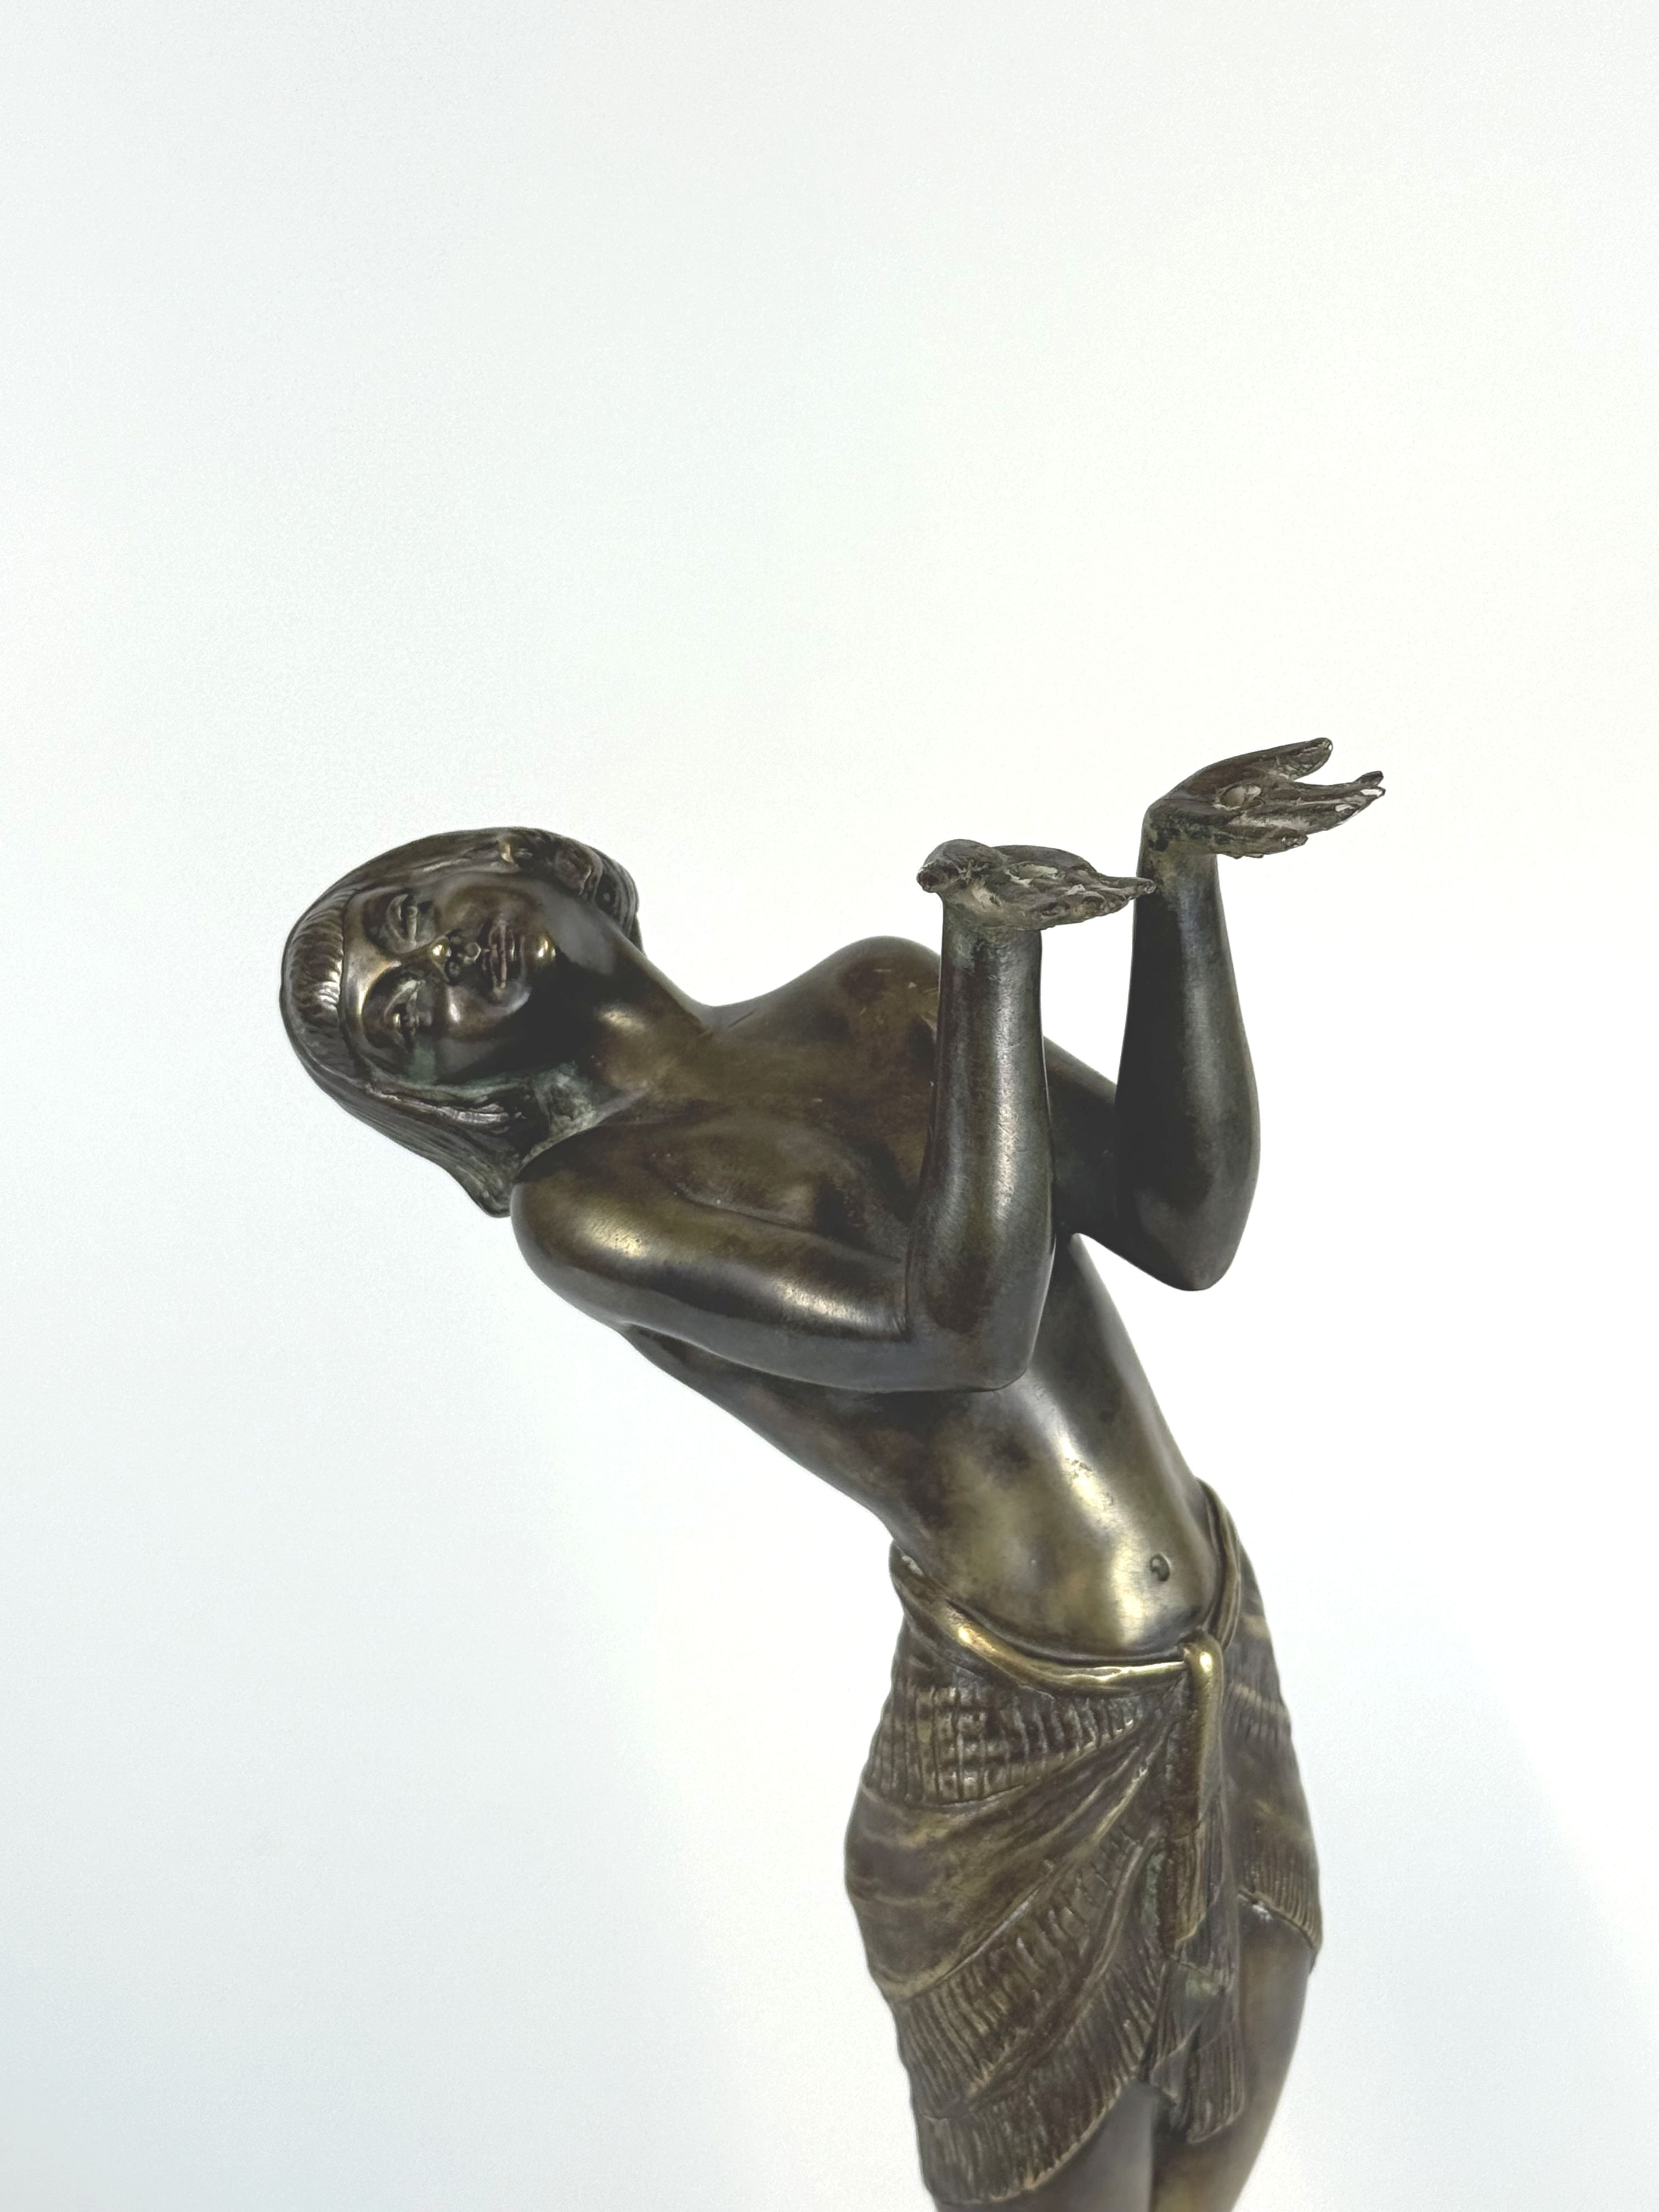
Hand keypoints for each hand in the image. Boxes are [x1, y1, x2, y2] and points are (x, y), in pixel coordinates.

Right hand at [918, 840, 1151, 931]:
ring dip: (1111, 899)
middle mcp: (1041, 904)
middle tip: (1105, 902)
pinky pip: (1105, 888)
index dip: (1045, 903)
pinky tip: (1146, 889)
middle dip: (1084, 903)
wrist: (983, 886)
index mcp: (1011, 904)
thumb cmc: (959, 876)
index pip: (1028, 905)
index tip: (1061, 901)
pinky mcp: (1078, 883)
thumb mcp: (942, 871)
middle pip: (1065, 906)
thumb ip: (936, 875)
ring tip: (1135, 895)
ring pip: (1091, 900)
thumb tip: (923, 879)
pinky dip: (1124, 890)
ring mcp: (1063, 895)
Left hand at [1144, 739, 1383, 859]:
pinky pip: (1256, 842)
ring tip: (1345, 807)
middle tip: (1374, 795)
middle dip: (1346, 805)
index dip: (1353, 789)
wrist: (1170, 818)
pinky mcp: (1224, 838)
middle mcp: (1274, 819)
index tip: (1379, 779)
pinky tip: (1298, 838)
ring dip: (1321, 820)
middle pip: (1318, 815)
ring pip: (1294, 829)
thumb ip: (1290, 760)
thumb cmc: (1211, 793)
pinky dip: (1278, 842)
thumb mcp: (1254, 767)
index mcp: (1283, 801)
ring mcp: (1253, 831)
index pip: (1326, 796)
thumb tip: (1331, 745)